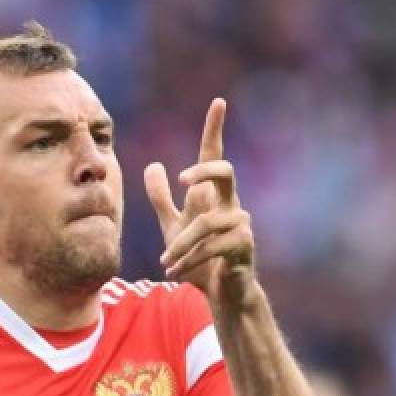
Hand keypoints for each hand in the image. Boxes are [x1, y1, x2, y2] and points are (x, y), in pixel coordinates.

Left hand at [144, 98, 254, 304]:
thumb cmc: (200, 257)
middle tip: (183, 180)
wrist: (220, 293)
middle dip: (204, 171)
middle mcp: (231, 204)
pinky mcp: (243, 246)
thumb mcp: (173, 226)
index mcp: (214, 196)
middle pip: (225, 172)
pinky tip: (176, 271)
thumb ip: (162, 198)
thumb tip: (152, 165)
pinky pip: (212, 247)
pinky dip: (189, 260)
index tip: (218, 102)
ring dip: (182, 244)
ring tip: (165, 262)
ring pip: (206, 223)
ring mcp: (241, 224)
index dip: (215, 130)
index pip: (214, 156)